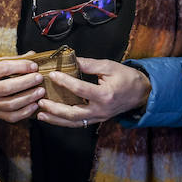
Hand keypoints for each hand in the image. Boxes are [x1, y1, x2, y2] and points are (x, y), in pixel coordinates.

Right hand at [0, 58, 44, 122]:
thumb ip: (15, 60)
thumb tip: (33, 55)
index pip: (3, 69)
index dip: (21, 67)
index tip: (34, 66)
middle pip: (7, 87)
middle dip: (26, 82)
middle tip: (39, 78)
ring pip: (11, 103)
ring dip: (29, 97)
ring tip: (41, 91)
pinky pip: (12, 116)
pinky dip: (26, 112)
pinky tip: (35, 104)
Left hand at [36, 57, 150, 127]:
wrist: (141, 93)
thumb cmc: (127, 78)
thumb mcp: (109, 66)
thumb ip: (89, 64)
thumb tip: (71, 58)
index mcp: (105, 95)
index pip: (80, 89)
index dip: (65, 81)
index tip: (52, 74)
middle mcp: (100, 110)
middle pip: (73, 113)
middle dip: (55, 109)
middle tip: (40, 101)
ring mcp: (98, 117)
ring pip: (74, 122)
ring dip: (56, 119)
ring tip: (40, 114)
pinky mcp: (97, 119)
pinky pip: (78, 123)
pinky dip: (64, 121)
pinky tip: (52, 117)